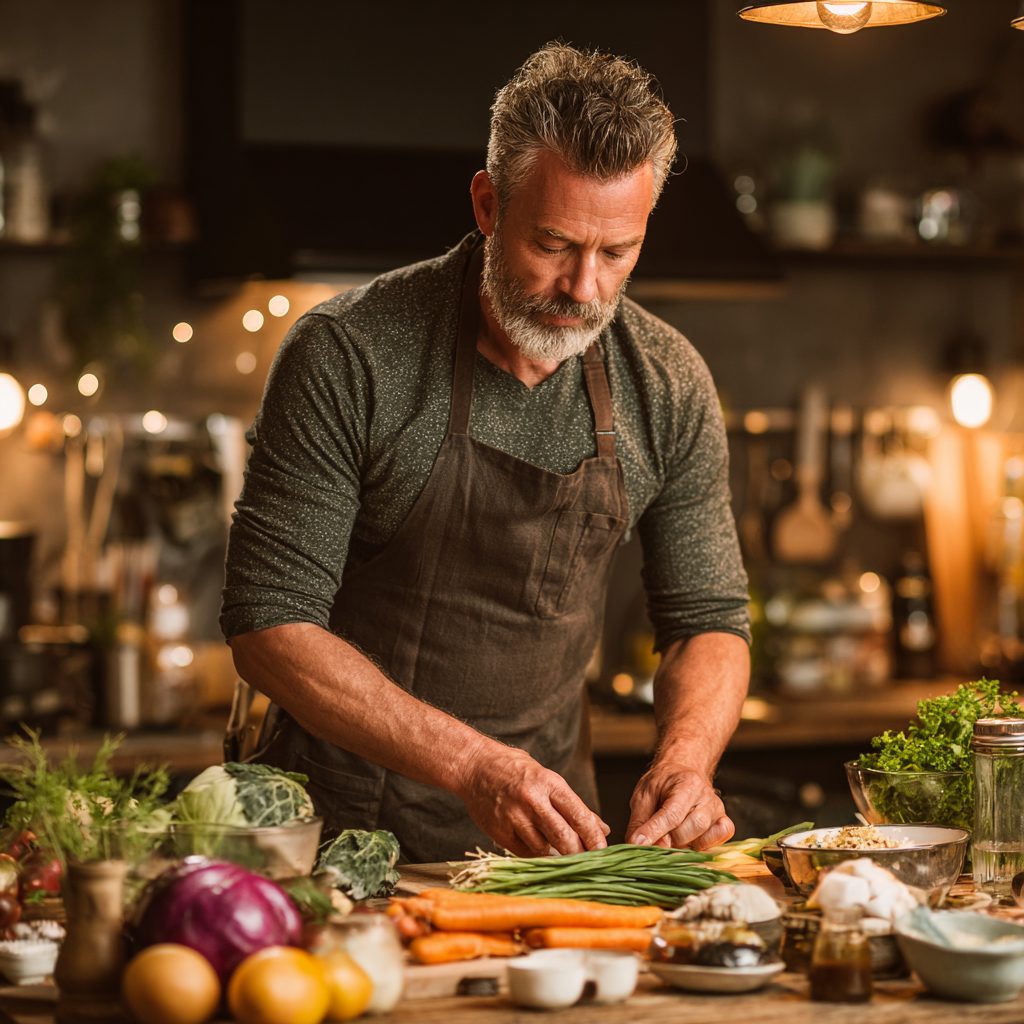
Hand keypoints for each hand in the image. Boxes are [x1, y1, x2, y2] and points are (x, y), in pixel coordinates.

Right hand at [457, 744, 609, 856]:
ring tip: (555, 845)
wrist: (474, 765)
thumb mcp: (547, 779)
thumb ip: (572, 805)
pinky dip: (534, 853)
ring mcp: (514, 817)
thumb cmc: (514, 770)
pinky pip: (524, 852)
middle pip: (564, 837)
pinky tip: (535, 843)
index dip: (594, 838)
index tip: (603, 851)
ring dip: (554, 853)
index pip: (579, 815)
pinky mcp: (499, 831)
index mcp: (549, 783)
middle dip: (578, 853)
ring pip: (544, 849)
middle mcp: (532, 800)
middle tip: (586, 860)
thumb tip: (600, 828)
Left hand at [625, 761, 733, 849]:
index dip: (655, 831)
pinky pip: (720, 838)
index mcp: (686, 783)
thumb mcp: (643, 795)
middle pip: (692, 827)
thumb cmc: (662, 783)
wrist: (682, 771)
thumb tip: (637, 844)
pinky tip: (692, 839)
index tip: (639, 843)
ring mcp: (717, 809)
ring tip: (672, 837)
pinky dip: (705, 844)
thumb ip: (640, 820)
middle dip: (671, 839)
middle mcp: (706, 795)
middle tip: (657, 839)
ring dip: (685, 843)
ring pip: (704, 836)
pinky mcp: (723, 821)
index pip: (672, 814)